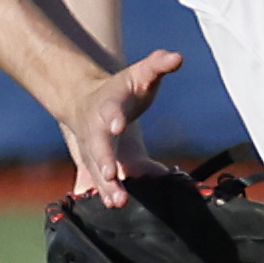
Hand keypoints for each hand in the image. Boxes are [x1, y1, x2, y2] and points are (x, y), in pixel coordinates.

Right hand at [60, 49, 181, 206]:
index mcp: (108, 105)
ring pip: (95, 169)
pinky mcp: (92, 164)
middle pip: (97, 145)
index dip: (114, 117)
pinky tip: (111, 205)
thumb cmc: (121, 90)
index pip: (110, 110)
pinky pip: (94, 181)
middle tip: (110, 173)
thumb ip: (158, 65)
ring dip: (105, 186)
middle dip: (103, 159)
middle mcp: (96, 130)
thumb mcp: (139, 74)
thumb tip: (177, 57)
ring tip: (117, 201)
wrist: (86, 101)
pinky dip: (100, 193)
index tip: (118, 126)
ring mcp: (91, 149)